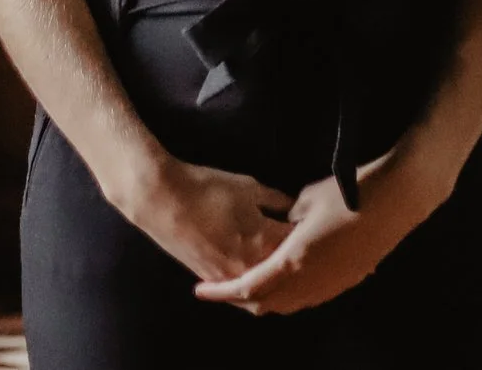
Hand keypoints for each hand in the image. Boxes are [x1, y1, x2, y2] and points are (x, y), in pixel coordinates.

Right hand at [112, 154, 295, 282]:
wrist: (163, 199)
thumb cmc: (208, 189)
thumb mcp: (250, 187)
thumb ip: (276, 201)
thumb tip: (295, 209)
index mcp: (265, 242)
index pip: (300, 247)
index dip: (312, 237)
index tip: (318, 229)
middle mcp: (251, 267)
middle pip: (286, 275)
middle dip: (298, 264)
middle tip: (308, 251)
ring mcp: (231, 278)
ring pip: (264, 292)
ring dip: (277, 281)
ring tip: (287, 267)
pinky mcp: (213, 280)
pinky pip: (240, 294)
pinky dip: (253, 288)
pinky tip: (261, 278)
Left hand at [191, 147, 449, 314]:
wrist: (396, 200)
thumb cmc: (348, 193)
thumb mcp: (305, 199)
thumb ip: (283, 218)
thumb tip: (276, 225)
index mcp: (294, 263)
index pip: (247, 287)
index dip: (221, 291)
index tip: (199, 290)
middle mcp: (311, 283)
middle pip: (266, 304)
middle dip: (240, 299)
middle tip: (221, 287)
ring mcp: (332, 286)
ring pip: (289, 304)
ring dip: (267, 297)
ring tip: (249, 282)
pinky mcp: (348, 281)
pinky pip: (310, 297)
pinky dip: (290, 292)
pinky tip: (286, 277)